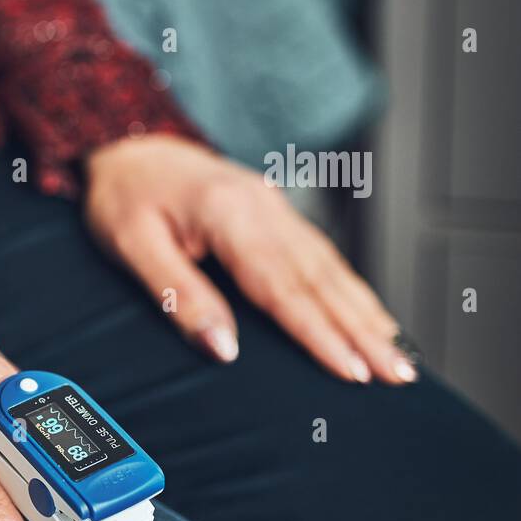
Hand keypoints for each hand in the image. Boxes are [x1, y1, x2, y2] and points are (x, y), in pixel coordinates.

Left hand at [84, 134, 416, 384]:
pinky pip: (321, 255)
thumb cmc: (123, 196)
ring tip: (397, 354)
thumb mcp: (133, 249)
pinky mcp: (273, 213)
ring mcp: (273, 207)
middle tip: (398, 374)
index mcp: (228, 213)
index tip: (351, 370)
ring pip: (330, 267)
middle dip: (363, 332)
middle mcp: (263, 207)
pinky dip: (349, 289)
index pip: (283, 287)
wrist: (126, 147)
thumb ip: (180, 297)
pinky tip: (368, 314)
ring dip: (366, 313)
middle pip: (320, 280)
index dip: (320, 334)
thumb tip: (223, 349)